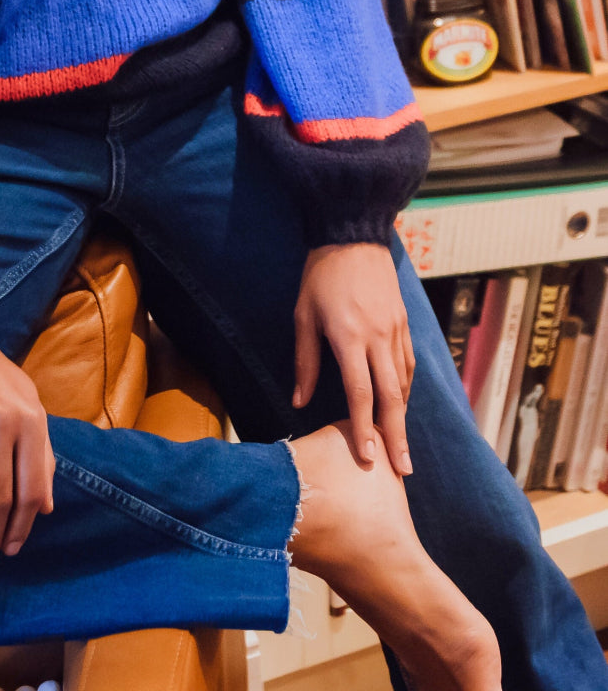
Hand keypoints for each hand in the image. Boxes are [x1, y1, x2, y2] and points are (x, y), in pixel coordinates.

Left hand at [292, 243, 415, 476]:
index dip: (364, 428)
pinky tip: (402, 403)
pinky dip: (407, 387)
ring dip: (403, 416)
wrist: (353, 237)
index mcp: (350, 337)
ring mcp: (395, 330)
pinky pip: (408, 363)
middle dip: (396, 435)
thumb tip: (298, 401)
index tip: (368, 458)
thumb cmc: (321, 276)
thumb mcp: (303, 315)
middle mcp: (378, 338)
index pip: (360, 393)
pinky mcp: (404, 323)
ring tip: (402, 446)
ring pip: (404, 382)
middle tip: (403, 469)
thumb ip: (305, 359)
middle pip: (391, 396)